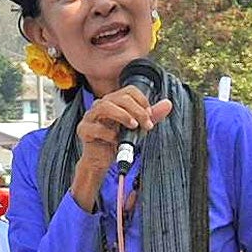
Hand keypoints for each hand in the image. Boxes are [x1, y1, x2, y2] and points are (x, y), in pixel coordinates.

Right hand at [73, 88, 170, 208]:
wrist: (102, 160)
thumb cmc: (117, 141)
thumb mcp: (138, 127)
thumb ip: (151, 116)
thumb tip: (168, 104)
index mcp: (114, 101)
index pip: (129, 91)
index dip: (142, 101)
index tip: (149, 116)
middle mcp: (101, 105)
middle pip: (120, 97)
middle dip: (137, 110)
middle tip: (146, 125)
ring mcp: (90, 116)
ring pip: (105, 106)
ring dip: (122, 115)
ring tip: (133, 126)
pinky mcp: (84, 130)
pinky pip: (95, 128)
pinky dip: (109, 134)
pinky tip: (116, 140)